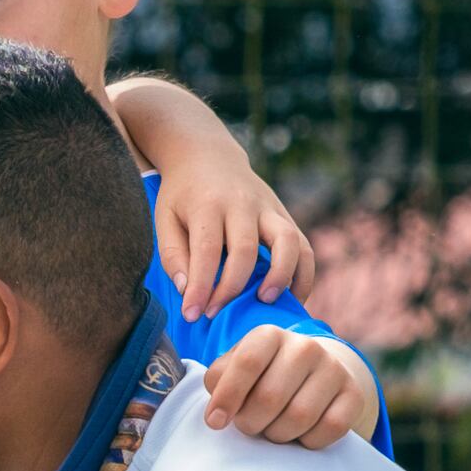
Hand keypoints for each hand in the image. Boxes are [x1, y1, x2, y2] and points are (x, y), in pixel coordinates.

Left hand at [149, 139, 314, 315]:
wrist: (207, 156)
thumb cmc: (182, 195)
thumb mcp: (165, 219)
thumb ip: (173, 256)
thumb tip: (188, 291)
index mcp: (208, 204)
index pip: (206, 251)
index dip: (201, 287)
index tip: (192, 314)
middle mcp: (242, 204)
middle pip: (246, 249)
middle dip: (232, 287)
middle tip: (216, 313)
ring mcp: (269, 208)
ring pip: (288, 242)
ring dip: (282, 276)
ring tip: (265, 303)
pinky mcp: (285, 215)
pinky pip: (304, 246)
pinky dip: (303, 274)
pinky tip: (293, 298)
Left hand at [197, 330, 376, 449]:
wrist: (312, 375)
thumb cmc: (261, 376)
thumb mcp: (234, 370)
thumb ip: (219, 382)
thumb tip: (217, 414)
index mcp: (269, 335)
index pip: (246, 363)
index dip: (227, 397)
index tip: (215, 422)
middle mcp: (305, 347)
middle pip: (270, 397)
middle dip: (251, 422)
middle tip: (249, 425)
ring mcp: (333, 368)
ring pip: (299, 416)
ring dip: (277, 434)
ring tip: (272, 429)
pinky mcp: (354, 394)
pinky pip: (329, 428)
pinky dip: (309, 440)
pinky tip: (300, 434)